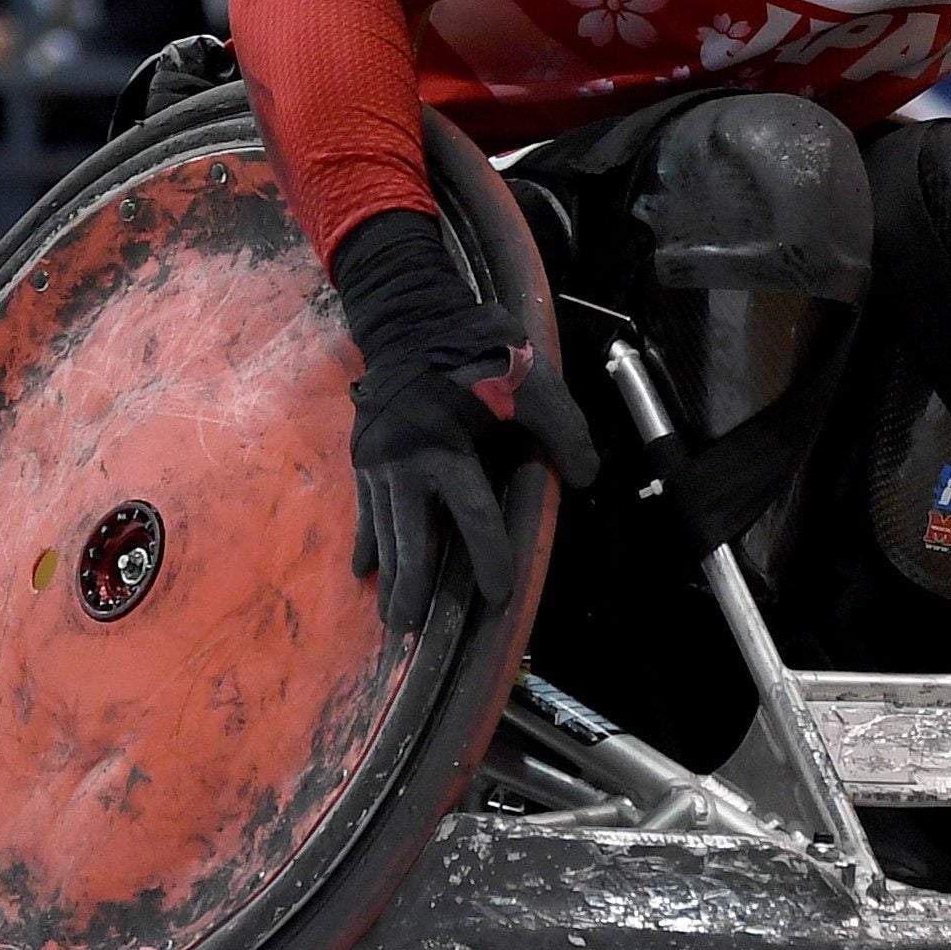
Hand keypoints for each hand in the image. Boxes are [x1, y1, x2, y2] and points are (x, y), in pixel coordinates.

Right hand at [334, 211, 597, 630]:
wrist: (413, 320)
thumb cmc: (480, 354)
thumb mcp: (533, 384)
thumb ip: (565, 431)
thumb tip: (586, 479)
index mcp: (443, 447)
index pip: (470, 515)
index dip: (488, 557)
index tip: (496, 595)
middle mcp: (402, 462)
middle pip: (410, 537)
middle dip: (412, 586)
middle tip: (410, 629)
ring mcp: (376, 462)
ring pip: (383, 531)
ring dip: (389, 575)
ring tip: (391, 615)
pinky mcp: (364, 457)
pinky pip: (365, 511)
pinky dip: (367, 542)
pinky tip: (365, 570)